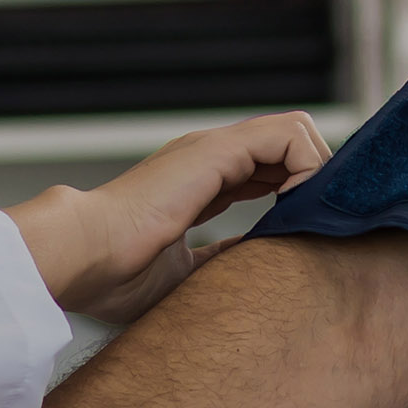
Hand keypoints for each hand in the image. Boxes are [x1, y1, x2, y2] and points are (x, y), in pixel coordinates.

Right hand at [9, 110, 332, 324]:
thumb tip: (256, 269)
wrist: (83, 258)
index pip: (267, 170)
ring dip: (318, 171)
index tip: (308, 231)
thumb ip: (219, 263)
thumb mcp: (185, 275)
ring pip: (295, 132)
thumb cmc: (115, 274)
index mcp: (199, 182)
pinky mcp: (217, 150)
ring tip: (316, 216)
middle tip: (324, 224)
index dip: (297, 191)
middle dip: (317, 181)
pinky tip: (302, 206)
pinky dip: (311, 165)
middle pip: (289, 147)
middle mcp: (209, 159)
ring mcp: (213, 149)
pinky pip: (289, 135)